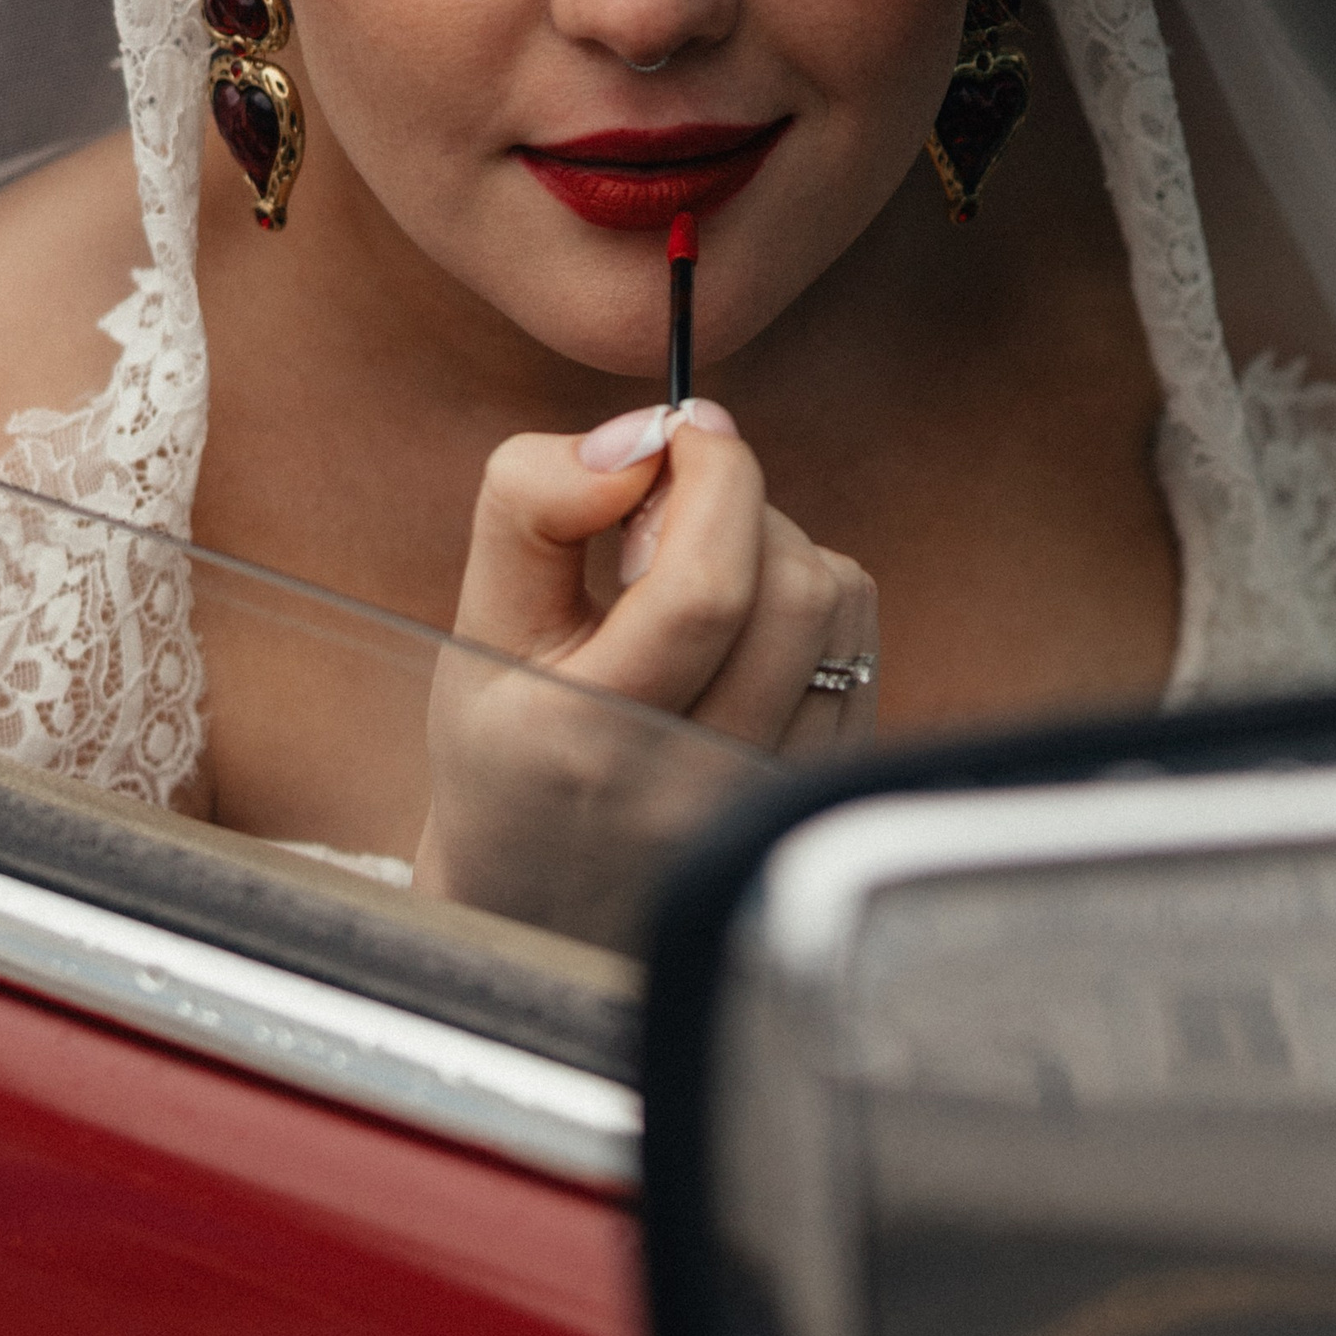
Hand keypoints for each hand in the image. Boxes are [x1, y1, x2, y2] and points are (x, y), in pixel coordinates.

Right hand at [413, 404, 877, 920]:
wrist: (543, 899)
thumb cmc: (507, 747)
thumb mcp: (477, 626)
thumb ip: (532, 506)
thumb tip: (642, 437)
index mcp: (588, 739)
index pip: (707, 588)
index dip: (714, 476)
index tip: (679, 437)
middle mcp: (692, 785)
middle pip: (794, 589)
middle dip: (744, 505)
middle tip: (673, 515)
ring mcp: (765, 803)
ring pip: (839, 611)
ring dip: (781, 547)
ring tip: (703, 574)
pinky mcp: (815, 796)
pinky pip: (858, 648)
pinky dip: (810, 602)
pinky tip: (741, 630)